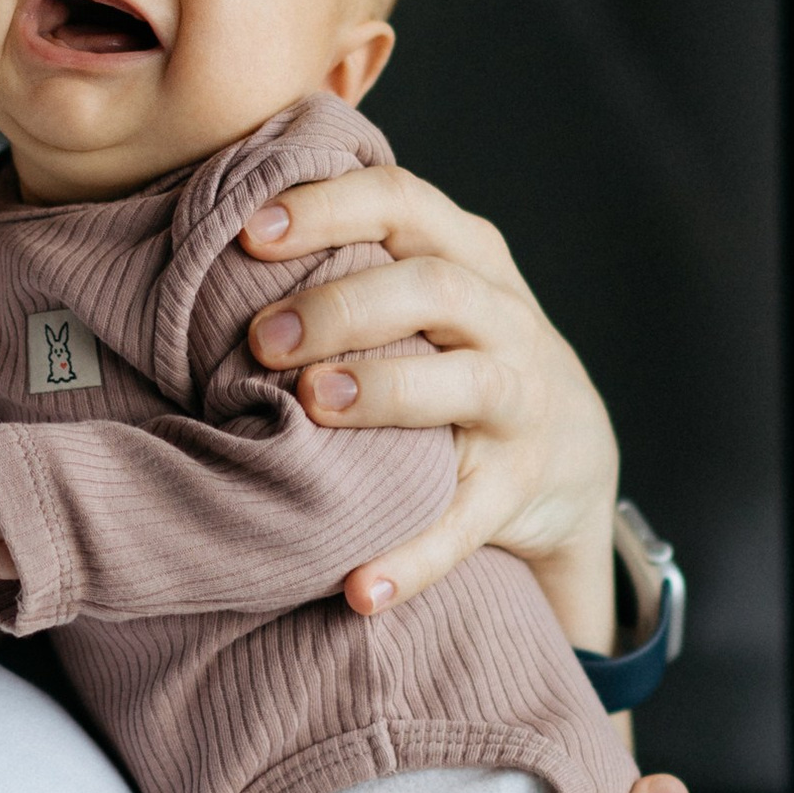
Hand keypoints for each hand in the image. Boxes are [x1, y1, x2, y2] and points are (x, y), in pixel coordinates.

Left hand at [239, 168, 620, 642]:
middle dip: (342, 305)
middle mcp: (502, 321)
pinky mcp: (515, 488)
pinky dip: (415, 558)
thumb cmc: (454, 347)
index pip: (401, 203)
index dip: (328, 207)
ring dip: (386, 390)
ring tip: (313, 404)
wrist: (572, 445)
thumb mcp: (429, 283)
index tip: (249, 232)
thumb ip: (357, 250)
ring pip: (468, 384)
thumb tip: (222, 214)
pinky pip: (467, 525)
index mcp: (468, 256)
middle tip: (260, 337)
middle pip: (433, 287)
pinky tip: (358, 589)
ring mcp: (518, 405)